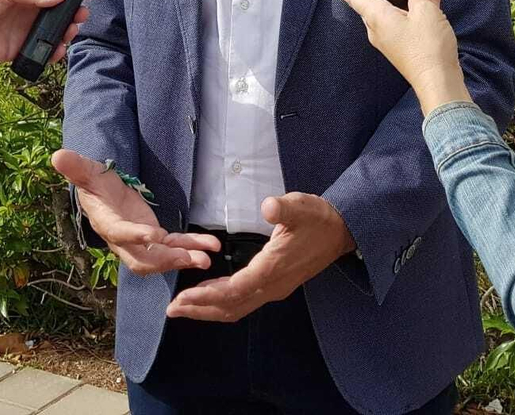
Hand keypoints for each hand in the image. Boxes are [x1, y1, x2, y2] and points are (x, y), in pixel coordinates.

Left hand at [0, 0, 92, 63]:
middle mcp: (28, 10)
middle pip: (58, 12)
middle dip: (73, 13)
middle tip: (81, 15)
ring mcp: (24, 30)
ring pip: (53, 32)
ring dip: (65, 32)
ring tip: (70, 32)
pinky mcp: (18, 49)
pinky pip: (40, 51)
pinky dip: (52, 52)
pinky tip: (57, 50)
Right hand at [52, 150, 219, 275]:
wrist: (105, 194)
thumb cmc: (96, 182)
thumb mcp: (88, 172)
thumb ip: (76, 167)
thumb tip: (57, 155)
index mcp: (107, 223)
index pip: (120, 233)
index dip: (136, 236)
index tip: (154, 236)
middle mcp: (124, 240)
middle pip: (143, 258)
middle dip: (166, 261)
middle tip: (190, 258)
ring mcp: (142, 242)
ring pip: (162, 257)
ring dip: (184, 258)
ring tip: (205, 258)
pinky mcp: (156, 238)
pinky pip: (176, 246)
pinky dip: (192, 246)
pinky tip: (209, 246)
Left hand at [165, 192, 354, 322]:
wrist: (342, 232)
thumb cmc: (318, 218)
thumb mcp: (301, 206)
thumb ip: (284, 208)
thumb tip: (268, 206)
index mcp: (273, 269)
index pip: (235, 290)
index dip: (207, 296)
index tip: (182, 298)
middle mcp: (272, 285)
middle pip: (231, 307)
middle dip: (201, 309)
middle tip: (172, 309)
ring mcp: (275, 288)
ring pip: (238, 307)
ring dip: (210, 309)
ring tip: (185, 307)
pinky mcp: (276, 285)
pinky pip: (244, 301)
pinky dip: (223, 302)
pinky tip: (210, 295)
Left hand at [331, 0, 472, 115]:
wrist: (438, 81)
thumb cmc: (427, 50)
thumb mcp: (426, 12)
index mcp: (378, 18)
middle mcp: (379, 30)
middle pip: (377, 5)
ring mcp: (391, 41)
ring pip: (396, 14)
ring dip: (409, 2)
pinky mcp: (403, 49)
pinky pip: (406, 24)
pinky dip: (416, 14)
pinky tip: (431, 4)